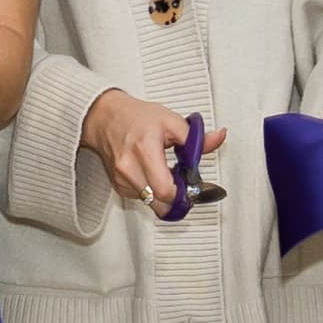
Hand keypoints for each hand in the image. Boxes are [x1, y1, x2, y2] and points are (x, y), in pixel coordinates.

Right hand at [82, 88, 196, 208]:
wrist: (104, 118)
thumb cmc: (134, 117)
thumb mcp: (170, 120)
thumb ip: (195, 136)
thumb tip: (217, 138)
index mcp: (145, 151)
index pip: (166, 190)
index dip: (184, 194)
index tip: (194, 187)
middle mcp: (130, 169)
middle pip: (160, 205)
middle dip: (177, 201)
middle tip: (185, 188)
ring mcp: (122, 180)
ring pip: (152, 204)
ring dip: (164, 196)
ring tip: (169, 176)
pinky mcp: (118, 186)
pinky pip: (142, 198)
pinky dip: (152, 192)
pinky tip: (154, 175)